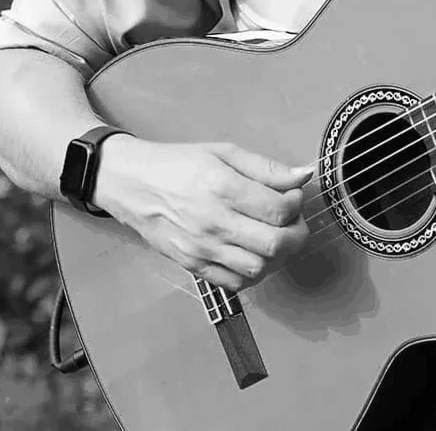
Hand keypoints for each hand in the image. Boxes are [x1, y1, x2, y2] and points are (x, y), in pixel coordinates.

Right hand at [92, 138, 313, 292]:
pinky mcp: (192, 265)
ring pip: (259, 268)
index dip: (296, 204)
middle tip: (293, 220)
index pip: (278, 209)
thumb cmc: (178, 164)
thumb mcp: (224, 153)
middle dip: (296, 234)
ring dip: (279, 256)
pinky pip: (235, 283)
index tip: (293, 196)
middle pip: (274, 244)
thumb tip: (303, 175)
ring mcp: (202, 249)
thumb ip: (266, 167)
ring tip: (276, 236)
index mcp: (223, 188)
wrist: (132, 184)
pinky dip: (255, 273)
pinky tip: (255, 253)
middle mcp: (213, 222)